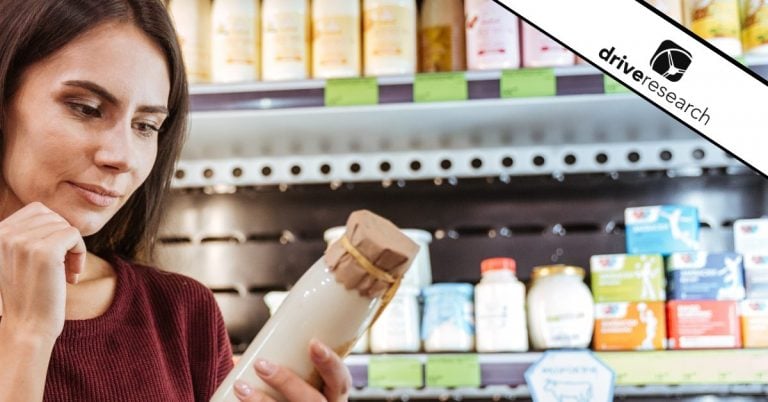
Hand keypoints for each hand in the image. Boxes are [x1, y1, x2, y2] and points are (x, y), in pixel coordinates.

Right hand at [0, 202, 85, 340]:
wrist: (26, 327)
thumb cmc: (28, 294)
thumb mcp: (18, 259)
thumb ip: (28, 234)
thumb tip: (53, 215)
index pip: (37, 210)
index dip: (53, 230)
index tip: (54, 255)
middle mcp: (5, 233)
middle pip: (53, 216)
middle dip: (64, 239)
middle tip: (64, 266)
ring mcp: (24, 242)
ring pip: (65, 226)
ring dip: (73, 249)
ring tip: (66, 273)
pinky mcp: (45, 252)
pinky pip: (74, 235)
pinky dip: (80, 253)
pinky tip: (72, 275)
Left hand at [233, 339, 350, 401]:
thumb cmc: (299, 397)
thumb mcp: (306, 385)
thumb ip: (289, 371)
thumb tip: (241, 358)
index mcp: (334, 397)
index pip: (341, 380)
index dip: (331, 363)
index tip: (313, 343)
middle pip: (314, 401)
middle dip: (287, 382)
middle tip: (261, 365)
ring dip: (262, 401)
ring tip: (241, 386)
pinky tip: (240, 401)